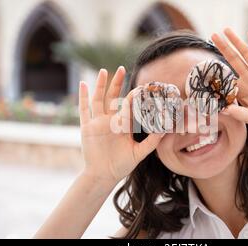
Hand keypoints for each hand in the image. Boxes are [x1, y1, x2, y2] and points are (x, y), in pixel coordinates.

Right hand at [79, 67, 163, 183]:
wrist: (103, 175)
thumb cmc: (121, 165)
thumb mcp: (139, 153)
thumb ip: (151, 142)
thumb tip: (165, 130)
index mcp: (123, 125)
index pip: (129, 106)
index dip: (134, 96)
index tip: (141, 85)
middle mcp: (110, 121)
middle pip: (113, 97)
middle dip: (117, 83)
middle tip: (123, 68)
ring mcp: (98, 123)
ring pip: (98, 99)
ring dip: (100, 85)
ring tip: (103, 71)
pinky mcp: (87, 127)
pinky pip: (84, 110)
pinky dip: (82, 97)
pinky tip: (83, 84)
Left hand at [211, 28, 247, 132]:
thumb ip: (238, 113)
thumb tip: (223, 110)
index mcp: (241, 89)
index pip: (227, 75)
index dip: (217, 67)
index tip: (205, 60)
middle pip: (233, 58)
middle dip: (223, 47)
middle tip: (213, 35)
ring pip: (246, 53)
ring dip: (236, 41)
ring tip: (226, 30)